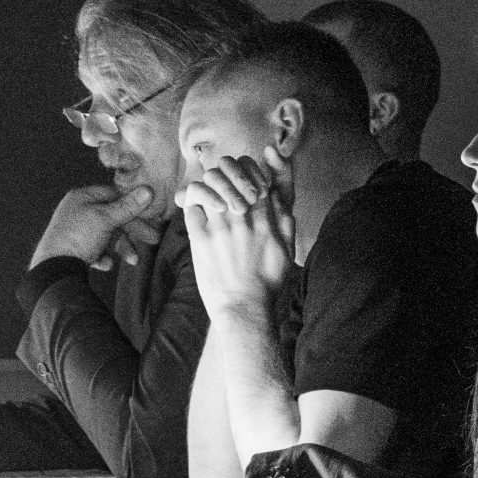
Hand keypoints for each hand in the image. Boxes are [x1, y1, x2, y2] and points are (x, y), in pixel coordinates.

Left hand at [32, 183, 158, 269]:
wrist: (54, 269)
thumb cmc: (77, 238)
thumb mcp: (106, 219)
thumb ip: (127, 206)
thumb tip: (147, 191)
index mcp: (82, 198)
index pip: (114, 195)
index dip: (133, 205)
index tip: (149, 215)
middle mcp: (77, 212)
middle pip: (112, 217)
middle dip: (131, 231)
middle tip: (152, 239)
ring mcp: (75, 231)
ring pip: (106, 235)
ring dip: (121, 247)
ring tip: (132, 260)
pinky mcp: (74, 249)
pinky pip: (95, 250)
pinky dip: (103, 256)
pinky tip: (104, 263)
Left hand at [180, 151, 294, 321]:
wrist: (244, 309)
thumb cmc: (268, 283)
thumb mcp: (287, 250)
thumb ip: (284, 219)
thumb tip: (277, 194)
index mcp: (264, 219)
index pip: (254, 173)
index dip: (247, 168)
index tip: (244, 176)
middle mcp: (241, 219)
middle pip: (228, 171)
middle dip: (226, 171)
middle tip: (224, 182)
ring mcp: (218, 228)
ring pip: (206, 184)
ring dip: (208, 185)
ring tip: (211, 196)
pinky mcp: (199, 239)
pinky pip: (190, 205)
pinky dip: (192, 202)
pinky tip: (198, 210)